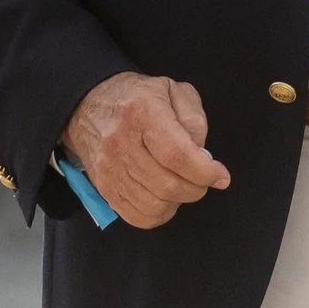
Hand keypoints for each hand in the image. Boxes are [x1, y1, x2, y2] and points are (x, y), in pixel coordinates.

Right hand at [62, 72, 231, 228]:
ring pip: (153, 205)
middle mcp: (122, 143)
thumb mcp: (173, 90)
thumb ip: (193, 118)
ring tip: (183, 185)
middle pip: (166, 184)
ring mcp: (110, 169)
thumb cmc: (138, 97)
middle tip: (203, 179)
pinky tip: (165, 198)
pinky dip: (158, 214)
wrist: (88, 105)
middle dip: (196, 188)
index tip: (220, 176)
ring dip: (178, 202)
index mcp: (143, 113)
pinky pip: (137, 217)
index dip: (203, 171)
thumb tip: (203, 156)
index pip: (176, 154)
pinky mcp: (104, 188)